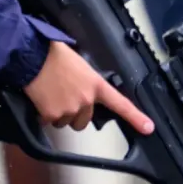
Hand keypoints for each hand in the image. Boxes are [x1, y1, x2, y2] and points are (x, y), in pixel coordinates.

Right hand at [24, 42, 154, 133]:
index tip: (148, 128)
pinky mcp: (53, 115)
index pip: (121, 104)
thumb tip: (86, 95)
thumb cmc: (55, 55)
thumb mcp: (81, 66)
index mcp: (96, 85)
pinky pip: (49, 122)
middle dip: (74, 112)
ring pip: (65, 122)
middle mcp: (86, 99)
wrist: (34, 56)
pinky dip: (44, 113)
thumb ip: (88, 84)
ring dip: (58, 112)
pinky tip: (42, 97)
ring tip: (51, 92)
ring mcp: (70, 109)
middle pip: (83, 121)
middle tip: (63, 94)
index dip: (136, 118)